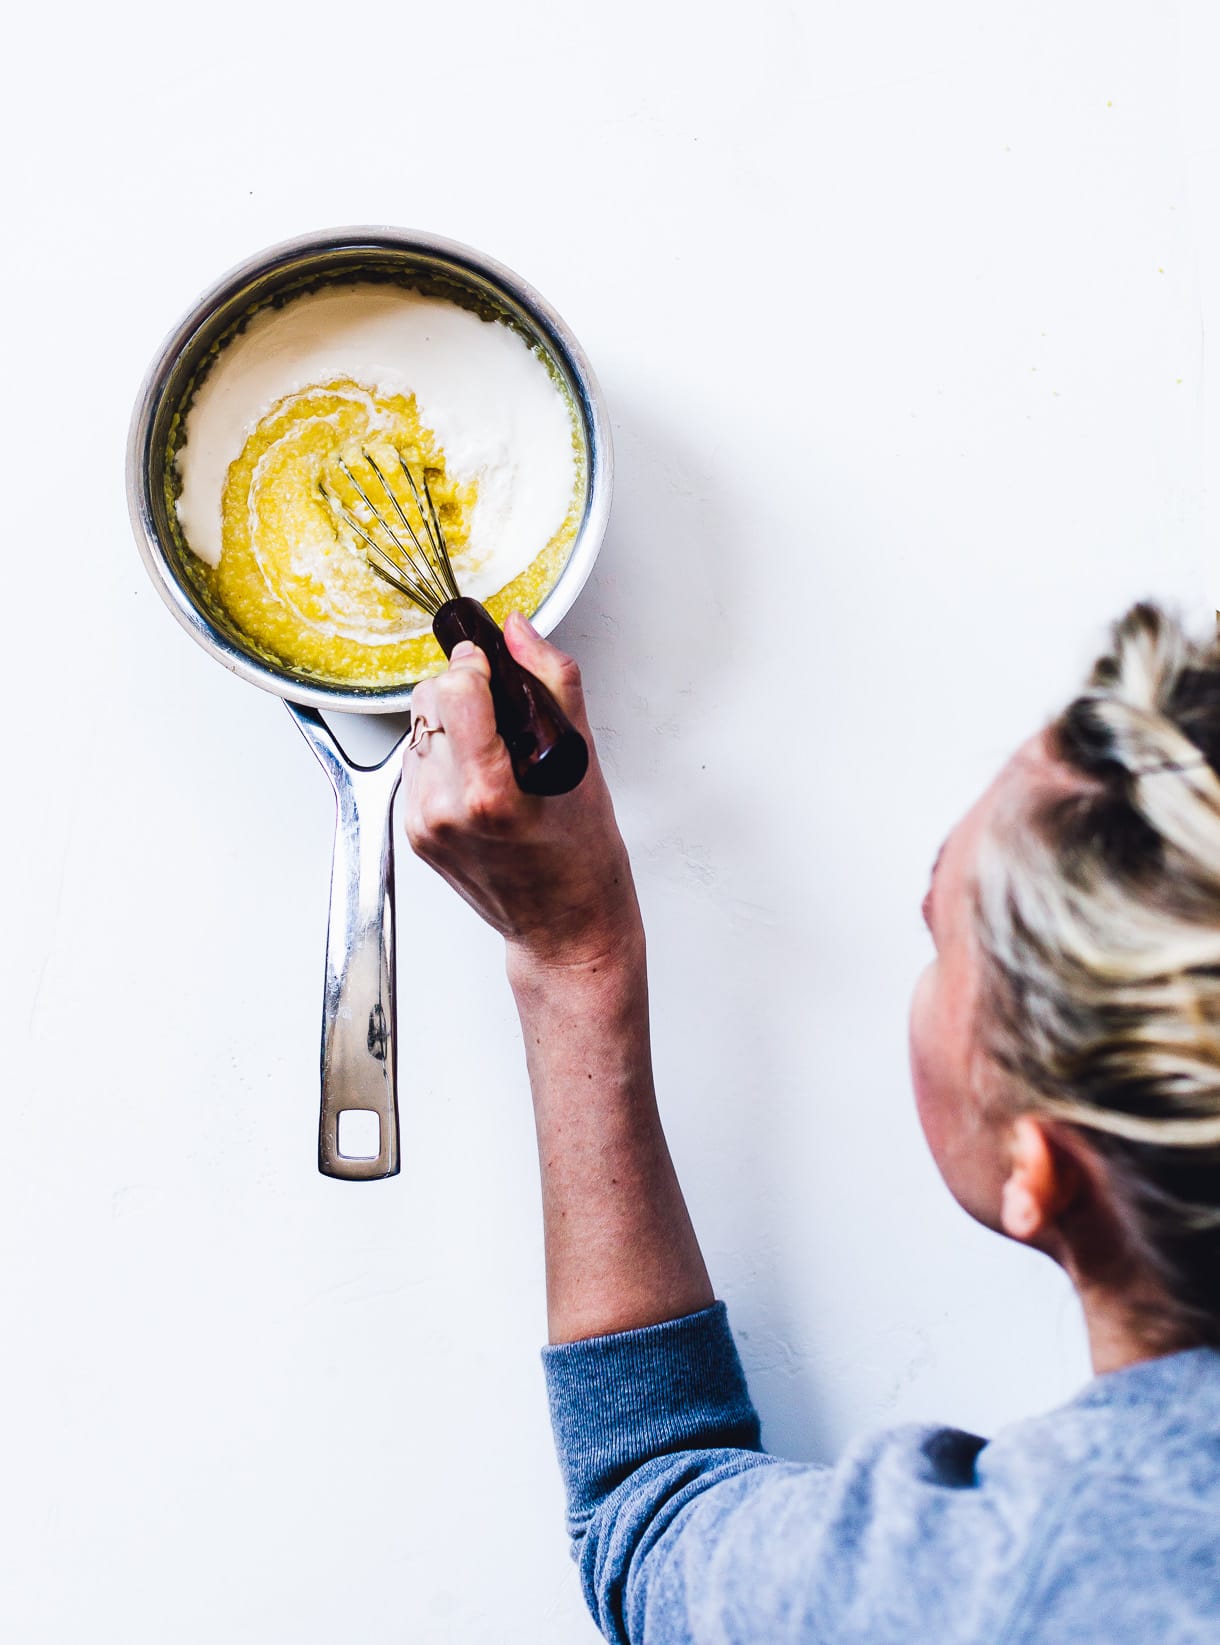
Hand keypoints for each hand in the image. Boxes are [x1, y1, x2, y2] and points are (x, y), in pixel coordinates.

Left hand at [403, 612, 640, 969]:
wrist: (564, 925)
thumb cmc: (582, 854)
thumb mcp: (580, 758)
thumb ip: (550, 681)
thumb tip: (518, 630)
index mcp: (490, 793)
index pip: (454, 691)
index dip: (474, 665)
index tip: (492, 666)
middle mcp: (447, 810)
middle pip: (427, 702)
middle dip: (460, 691)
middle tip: (500, 711)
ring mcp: (425, 824)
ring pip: (417, 730)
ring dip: (450, 724)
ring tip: (494, 750)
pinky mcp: (414, 833)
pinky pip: (417, 764)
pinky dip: (444, 756)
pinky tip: (480, 776)